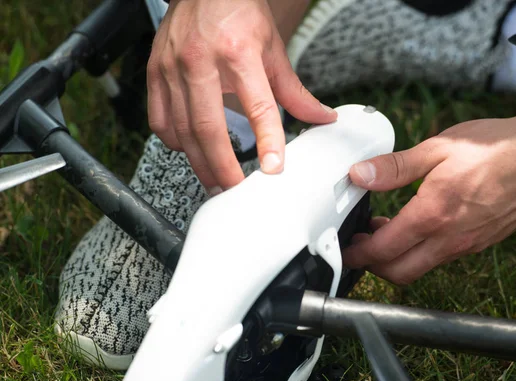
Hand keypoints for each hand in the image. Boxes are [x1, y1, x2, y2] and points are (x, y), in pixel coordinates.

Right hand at [147, 0, 335, 192]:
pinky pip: (159, 120)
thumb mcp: (273, 50)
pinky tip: (190, 150)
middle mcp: (201, 60)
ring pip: (182, 130)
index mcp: (238, 52)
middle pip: (208, 128)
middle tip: (235, 190)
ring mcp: (172, 67)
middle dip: (222, 167)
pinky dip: (175, 142)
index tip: (273, 169)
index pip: (258, 105)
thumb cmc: (239, 13)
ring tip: (215, 181)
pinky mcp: (154, 73)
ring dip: (199, 163)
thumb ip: (295, 92)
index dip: (268, 141)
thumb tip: (322, 118)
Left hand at [341, 84, 515, 284]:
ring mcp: (468, 244)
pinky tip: (420, 226)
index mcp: (433, 214)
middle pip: (400, 273)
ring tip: (388, 230)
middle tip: (362, 245)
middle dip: (373, 266)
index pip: (383, 250)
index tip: (347, 248)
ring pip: (422, 268)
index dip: (358, 254)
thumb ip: (395, 167)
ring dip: (398, 258)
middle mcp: (451, 238)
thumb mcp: (437, 148)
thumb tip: (360, 175)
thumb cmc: (495, 147)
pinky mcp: (481, 243)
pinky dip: (422, 251)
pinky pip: (443, 258)